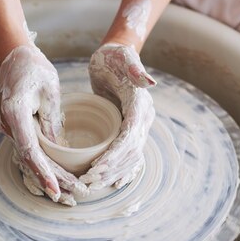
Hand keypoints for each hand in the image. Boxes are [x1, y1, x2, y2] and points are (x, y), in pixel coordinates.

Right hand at [0, 43, 87, 205]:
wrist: (13, 54)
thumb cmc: (33, 67)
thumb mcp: (50, 89)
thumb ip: (52, 119)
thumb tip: (59, 147)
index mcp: (15, 113)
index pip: (30, 150)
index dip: (43, 172)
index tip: (56, 190)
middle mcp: (7, 124)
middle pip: (30, 159)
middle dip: (52, 180)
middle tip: (74, 196)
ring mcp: (9, 127)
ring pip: (30, 157)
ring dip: (49, 175)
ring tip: (70, 192)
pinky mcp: (16, 127)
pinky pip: (30, 150)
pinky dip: (44, 164)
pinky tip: (58, 176)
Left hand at [81, 43, 156, 189]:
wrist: (114, 56)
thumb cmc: (114, 56)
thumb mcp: (122, 57)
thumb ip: (135, 68)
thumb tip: (150, 82)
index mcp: (140, 105)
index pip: (130, 137)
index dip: (114, 155)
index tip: (96, 168)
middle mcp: (143, 118)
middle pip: (131, 152)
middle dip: (111, 170)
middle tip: (88, 182)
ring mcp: (138, 125)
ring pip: (130, 157)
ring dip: (113, 173)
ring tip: (92, 184)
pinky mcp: (129, 128)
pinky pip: (129, 154)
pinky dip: (121, 169)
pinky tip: (111, 182)